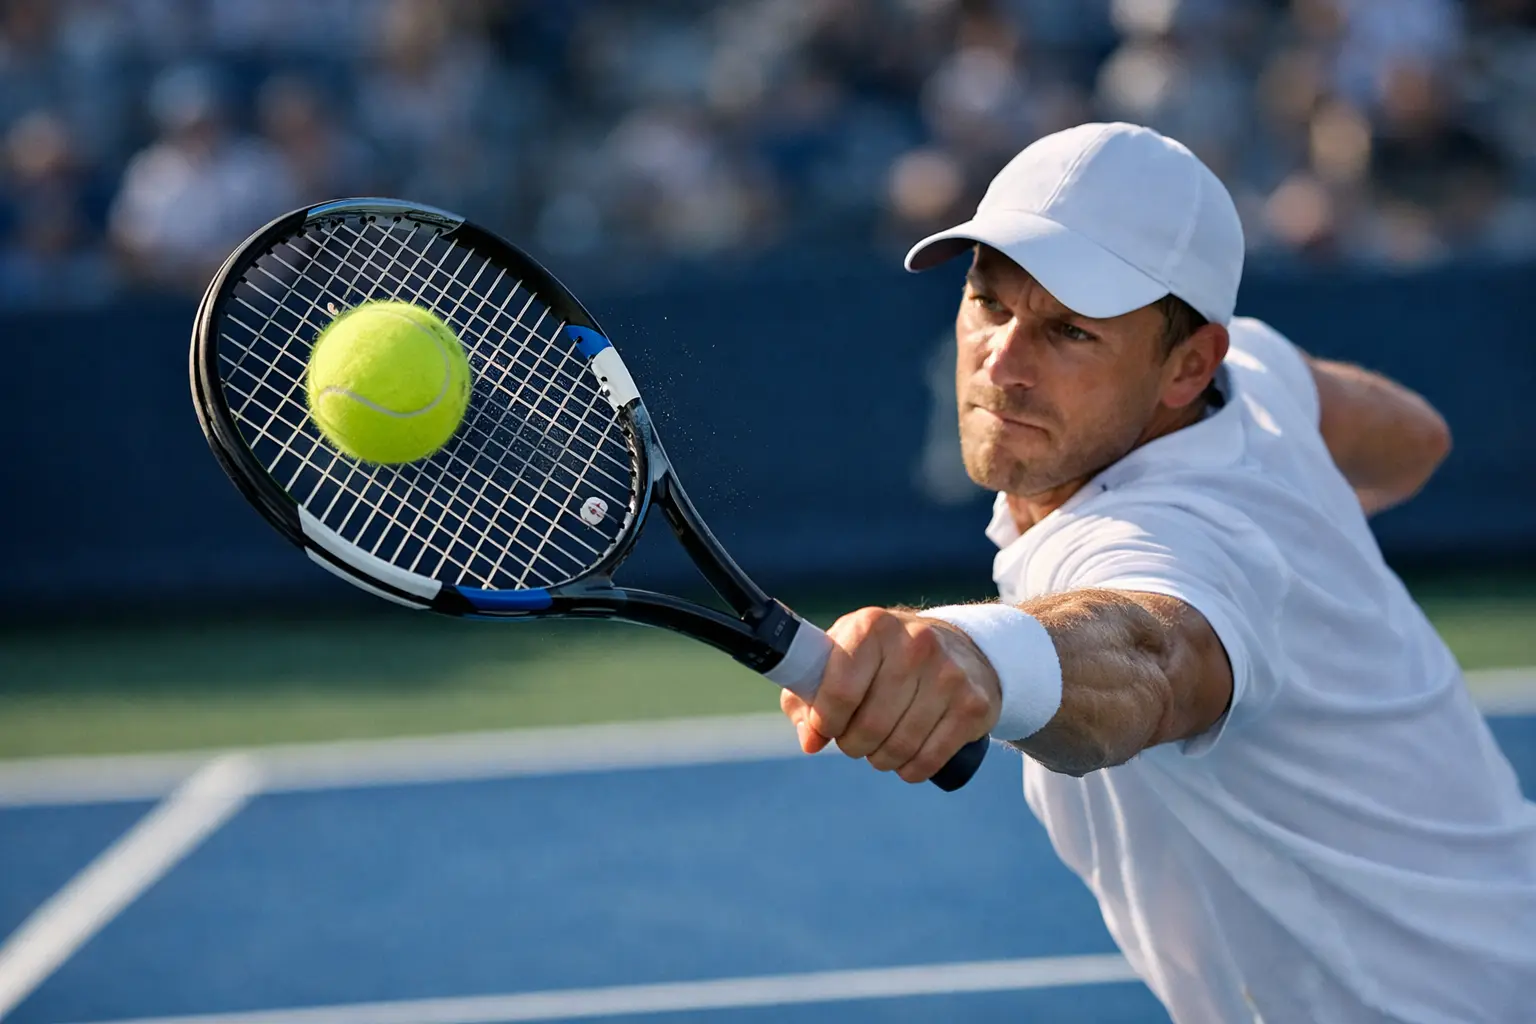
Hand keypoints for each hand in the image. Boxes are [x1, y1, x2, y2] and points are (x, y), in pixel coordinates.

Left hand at [779, 607, 1001, 783]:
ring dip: (880, 759)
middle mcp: (915, 644)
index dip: (826, 720)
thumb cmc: (882, 659)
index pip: (839, 691)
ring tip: (878, 747)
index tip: (826, 726)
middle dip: (853, 744)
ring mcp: (949, 674)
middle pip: (869, 726)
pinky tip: (906, 759)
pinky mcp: (973, 705)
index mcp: (872, 627)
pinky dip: (910, 769)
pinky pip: (929, 759)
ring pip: (899, 746)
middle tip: (855, 739)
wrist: (959, 648)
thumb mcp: (841, 658)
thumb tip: (811, 740)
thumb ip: (809, 696)